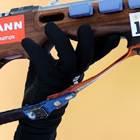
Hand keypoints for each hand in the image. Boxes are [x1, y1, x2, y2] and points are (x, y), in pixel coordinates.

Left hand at [11, 23, 120, 139]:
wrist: (37, 113)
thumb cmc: (46, 86)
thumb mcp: (53, 65)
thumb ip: (55, 49)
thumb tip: (52, 27)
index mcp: (78, 69)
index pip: (96, 55)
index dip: (106, 45)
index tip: (113, 33)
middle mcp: (74, 74)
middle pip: (87, 55)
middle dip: (87, 38)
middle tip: (81, 25)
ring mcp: (62, 79)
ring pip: (68, 57)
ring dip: (59, 38)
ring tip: (49, 27)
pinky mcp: (48, 82)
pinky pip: (44, 63)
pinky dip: (35, 50)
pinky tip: (27, 42)